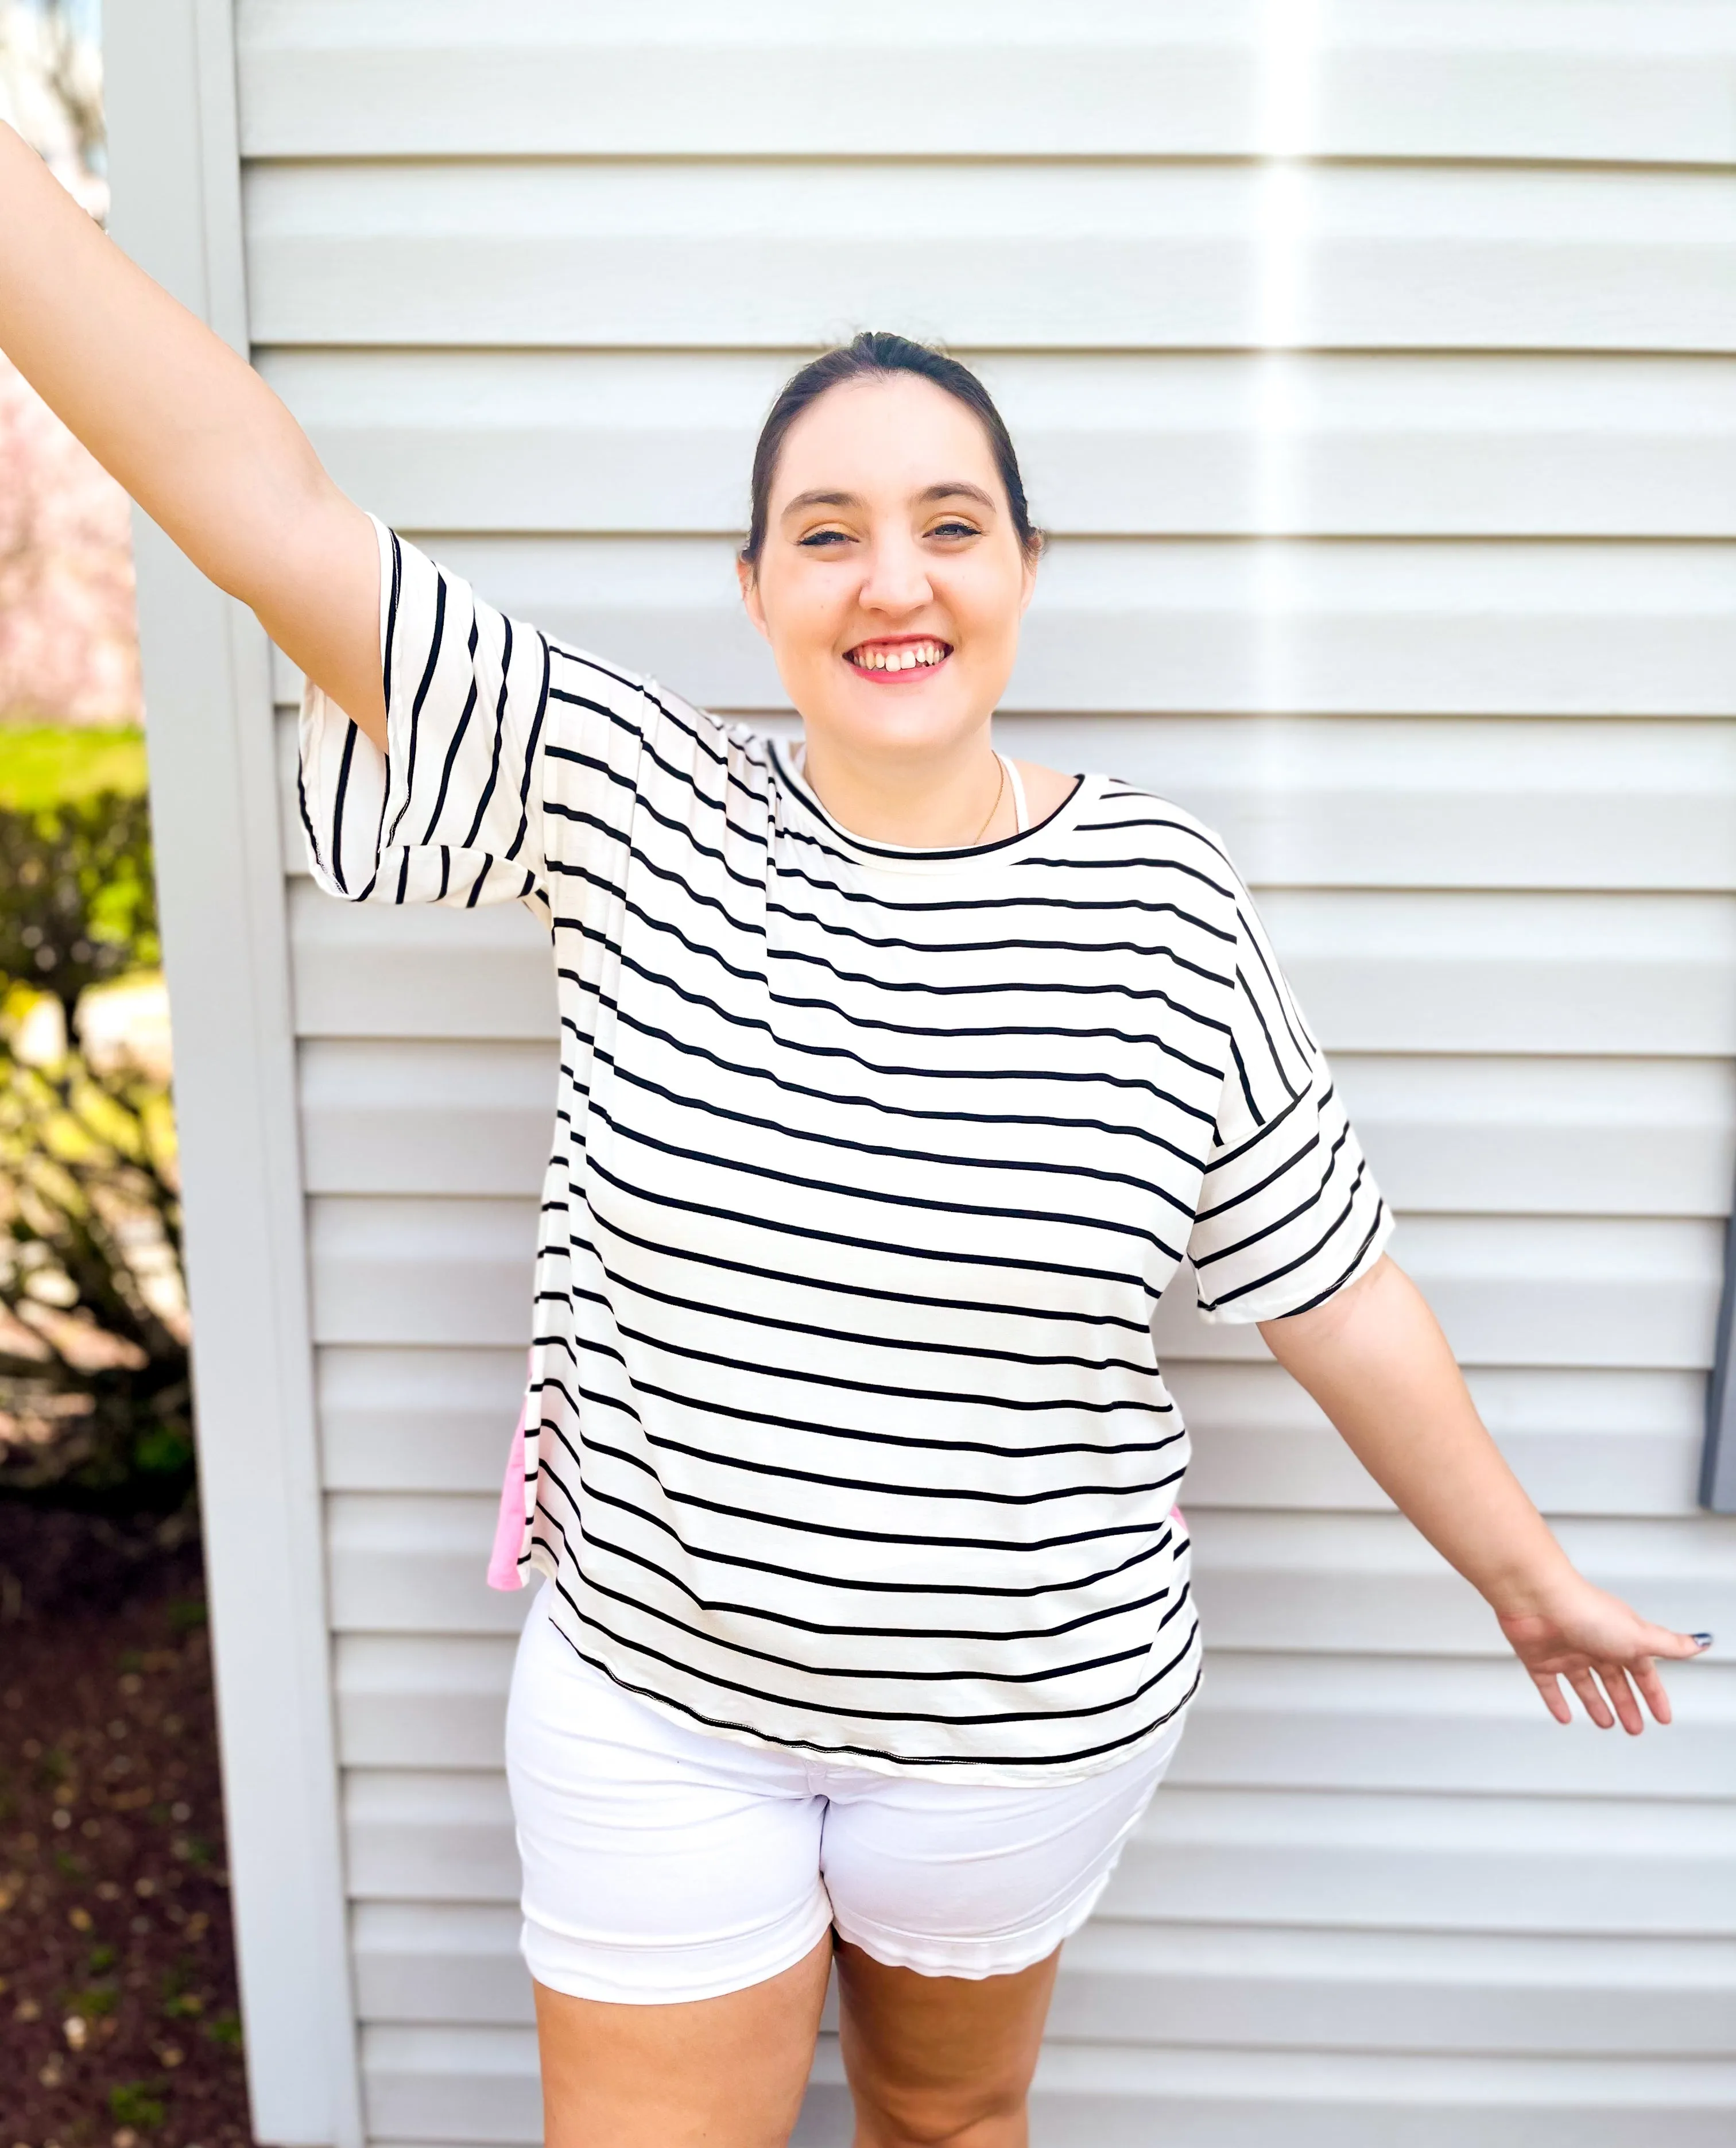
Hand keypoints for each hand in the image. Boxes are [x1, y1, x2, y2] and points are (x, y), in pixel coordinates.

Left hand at [1496, 1574, 1708, 1732]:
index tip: (1662, 1715)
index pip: (1642, 1671)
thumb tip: (1700, 1643)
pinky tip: (1564, 1716)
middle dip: (1627, 1704)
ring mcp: (1565, 1652)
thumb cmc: (1586, 1611)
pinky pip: (1549, 1686)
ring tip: (1607, 1723)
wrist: (1536, 1599)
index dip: (1653, 1694)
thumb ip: (1669, 1645)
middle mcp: (1593, 1644)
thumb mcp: (1638, 1635)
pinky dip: (1556, 1702)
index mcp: (1619, 1638)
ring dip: (1596, 1704)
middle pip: (1614, 1680)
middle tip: (1635, 1727)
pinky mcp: (1539, 1659)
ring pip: (1584, 1684)